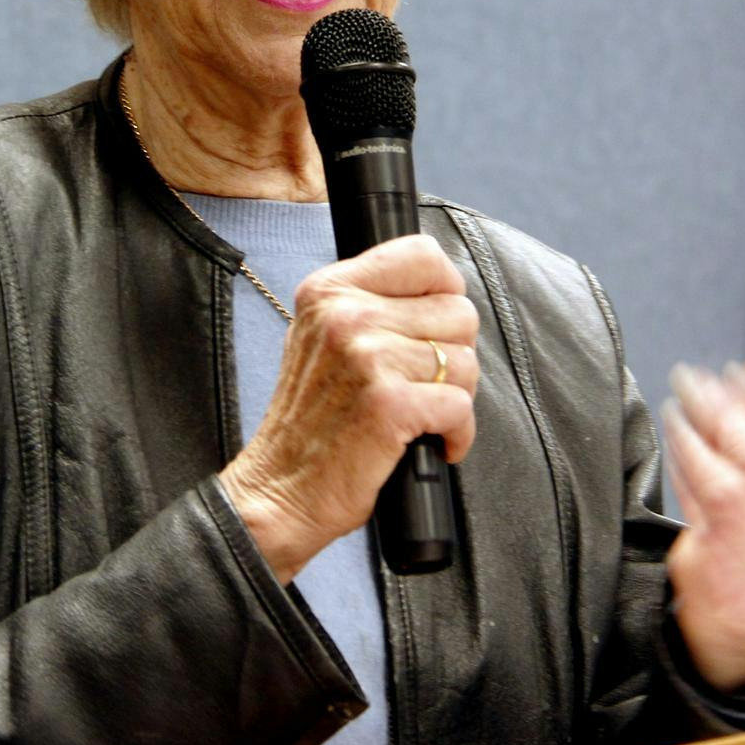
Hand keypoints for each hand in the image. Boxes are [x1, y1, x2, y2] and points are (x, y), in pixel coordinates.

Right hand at [219, 234, 479, 583]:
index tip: (436, 326)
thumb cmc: (312, 420)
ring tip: (418, 416)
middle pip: (457, 312)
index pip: (422, 254)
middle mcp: (345, 314)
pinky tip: (429, 444)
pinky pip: (461, 406)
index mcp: (329, 290)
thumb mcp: (321, 338)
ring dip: (454, 398)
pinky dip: (457, 435)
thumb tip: (443, 292)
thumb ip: (370, 304)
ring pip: (465, 362)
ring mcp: (367, 357)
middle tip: (419, 385)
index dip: (446, 290)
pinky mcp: (389, 404)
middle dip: (452, 354)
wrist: (279, 489)